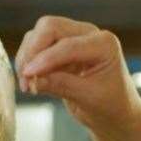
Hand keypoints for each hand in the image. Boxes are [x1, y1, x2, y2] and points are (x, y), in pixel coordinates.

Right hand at [14, 16, 140, 136]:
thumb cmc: (110, 105)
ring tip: (27, 85)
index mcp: (105, 44)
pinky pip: (37, 45)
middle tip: (25, 78)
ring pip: (39, 33)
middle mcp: (88, 34)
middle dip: (33, 51)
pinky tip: (30, 81)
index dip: (45, 59)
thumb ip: (61, 85)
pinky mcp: (60, 46)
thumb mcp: (88, 98)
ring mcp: (73, 37)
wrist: (115, 113)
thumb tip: (33, 79)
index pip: (68, 45)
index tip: (28, 75)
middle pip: (50, 27)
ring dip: (28, 56)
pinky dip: (28, 61)